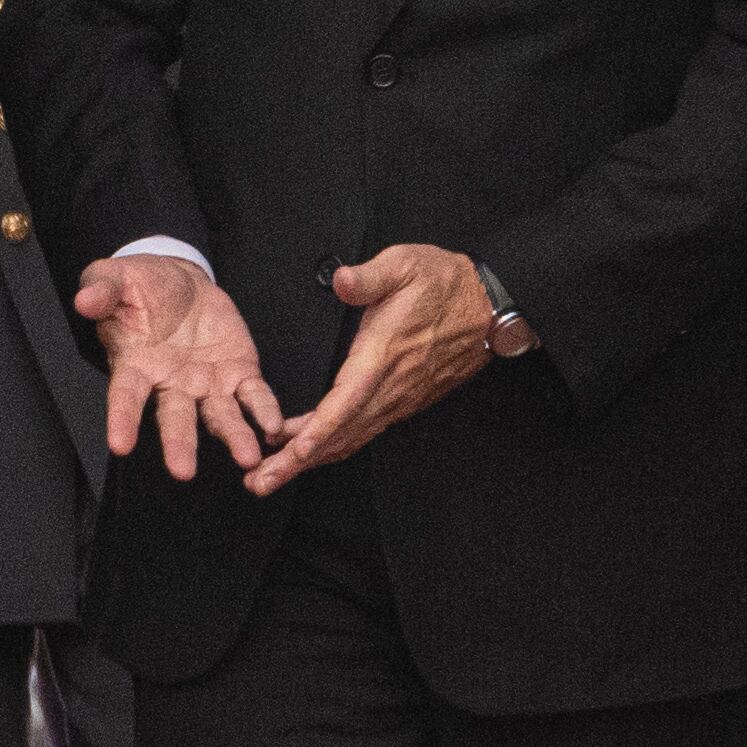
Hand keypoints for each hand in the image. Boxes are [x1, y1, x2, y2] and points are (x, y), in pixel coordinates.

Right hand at [73, 252, 281, 483]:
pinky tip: (273, 426)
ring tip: (247, 456)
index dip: (122, 421)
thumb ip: (101, 290)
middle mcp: (171, 384)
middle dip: (180, 445)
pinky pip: (253, 396)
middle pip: (175, 419)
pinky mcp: (238, 373)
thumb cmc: (142, 287)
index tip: (120, 444)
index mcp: (136, 366)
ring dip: (234, 437)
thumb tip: (85, 301)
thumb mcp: (115, 279)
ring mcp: (207, 384)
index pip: (125, 398)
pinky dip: (264, 411)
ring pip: (219, 417)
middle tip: (183, 471)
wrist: (180, 282)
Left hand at [250, 244, 495, 494]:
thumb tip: (342, 281)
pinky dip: (333, 446)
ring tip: (274, 475)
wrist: (486, 307)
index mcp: (383, 355)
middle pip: (340, 434)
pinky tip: (311, 452)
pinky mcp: (402, 401)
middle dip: (298, 462)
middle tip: (260, 481)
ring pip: (350, 438)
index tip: (294, 451)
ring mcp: (397, 398)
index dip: (319, 430)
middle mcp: (390, 386)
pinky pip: (363, 431)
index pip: (347, 402)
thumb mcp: (404, 265)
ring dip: (311, 461)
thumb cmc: (444, 285)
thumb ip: (368, 276)